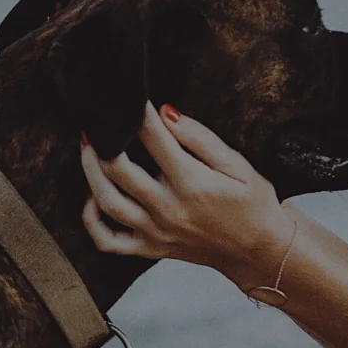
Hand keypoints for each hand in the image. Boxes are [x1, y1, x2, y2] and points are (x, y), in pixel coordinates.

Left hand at [79, 103, 293, 282]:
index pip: (153, 139)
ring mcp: (155, 232)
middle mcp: (167, 209)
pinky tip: (92, 197)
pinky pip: (107, 240)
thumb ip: (199, 138)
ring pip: (107, 202)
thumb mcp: (237, 165)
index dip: (137, 113)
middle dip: (103, 140)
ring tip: (87, 148)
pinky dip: (91, 220)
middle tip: (97, 120)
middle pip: (119, 170)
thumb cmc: (253, 203)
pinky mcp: (150, 249)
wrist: (260, 251)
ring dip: (90, 171)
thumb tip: (165, 113)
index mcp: (191, 184)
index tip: (128, 96)